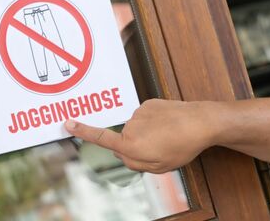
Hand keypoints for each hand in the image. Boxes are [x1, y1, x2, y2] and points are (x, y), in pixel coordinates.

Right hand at [65, 99, 214, 172]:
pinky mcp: (149, 103)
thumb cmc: (183, 146)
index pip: (101, 139)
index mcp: (131, 146)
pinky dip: (155, 122)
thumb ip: (135, 163)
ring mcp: (140, 113)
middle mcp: (131, 127)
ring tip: (169, 135)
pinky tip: (169, 125)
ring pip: (137, 129)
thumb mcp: (159, 167)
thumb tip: (122, 153)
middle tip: (161, 148)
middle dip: (137, 146)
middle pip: (125, 141)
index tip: (67, 123)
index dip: (83, 132)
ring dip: (148, 133)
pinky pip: (146, 117)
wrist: (202, 122)